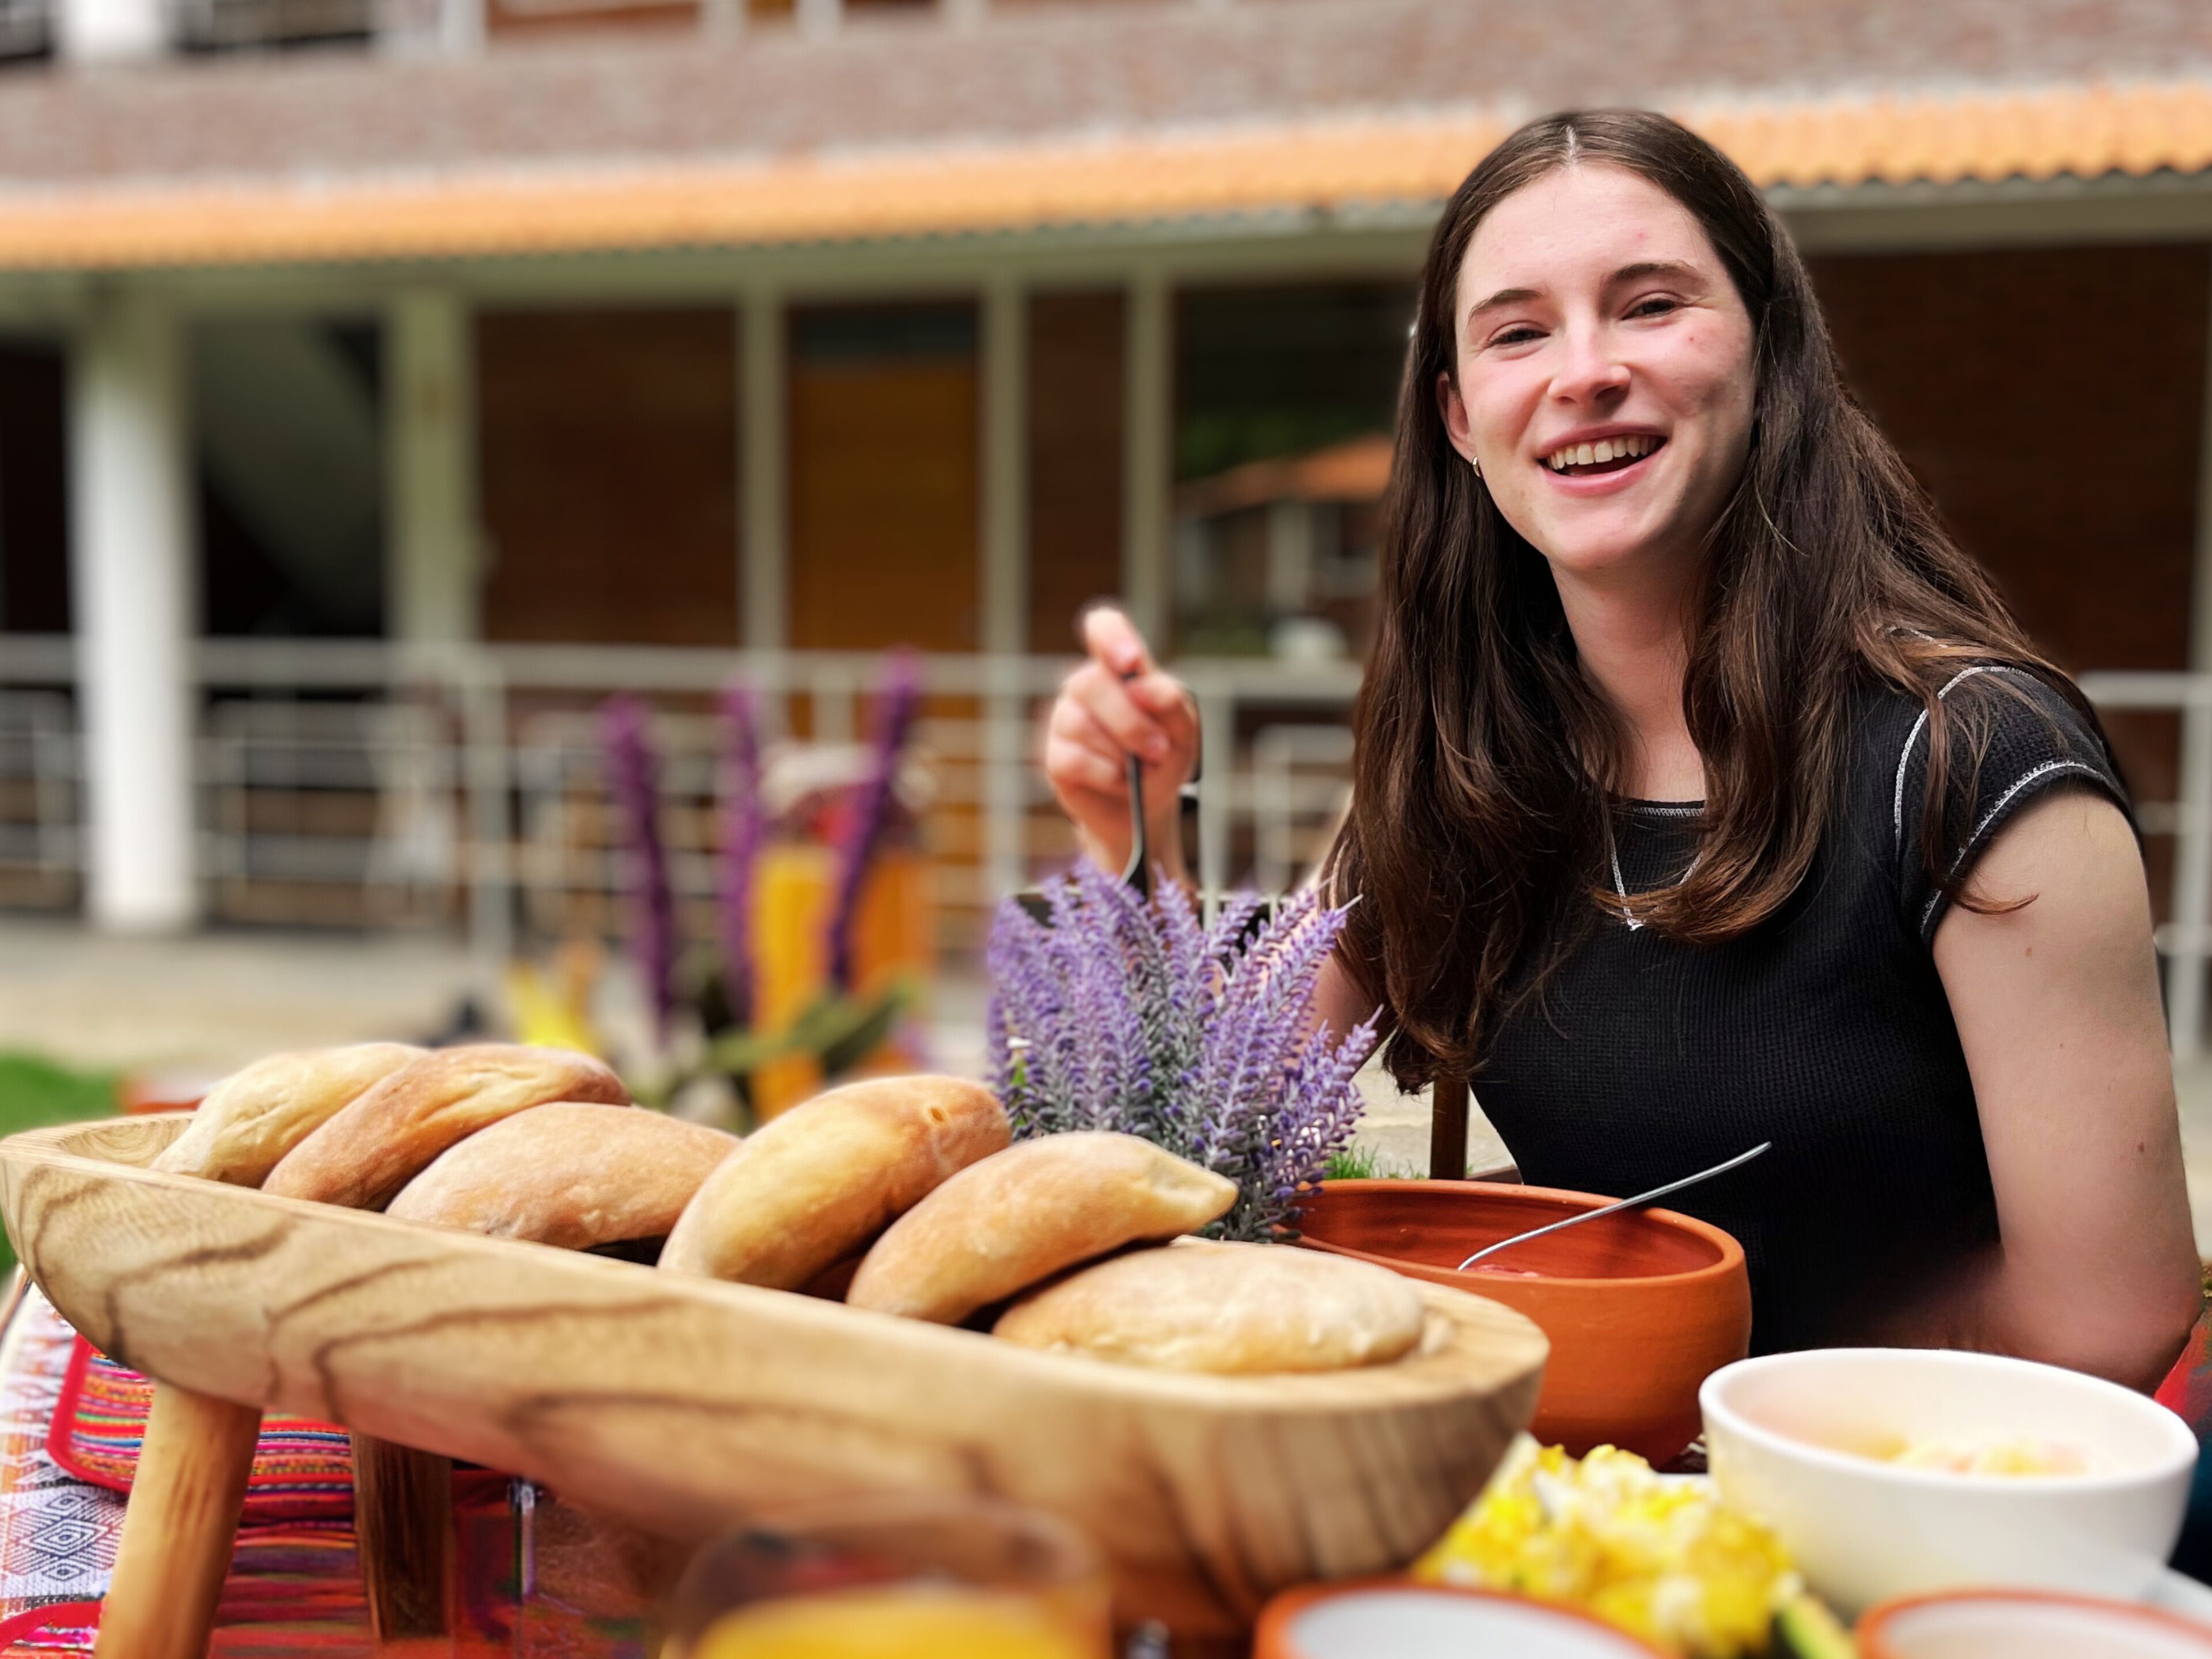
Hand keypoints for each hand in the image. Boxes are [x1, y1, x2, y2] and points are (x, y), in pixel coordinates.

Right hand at [1043, 607, 1199, 882]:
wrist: (1149, 809)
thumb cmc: (1165, 757)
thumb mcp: (1185, 729)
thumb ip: (1170, 701)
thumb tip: (1140, 687)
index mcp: (1120, 668)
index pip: (1103, 627)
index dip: (1110, 636)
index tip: (1130, 661)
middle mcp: (1086, 686)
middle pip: (1090, 681)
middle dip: (1130, 722)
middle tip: (1158, 750)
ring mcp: (1065, 719)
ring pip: (1081, 723)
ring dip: (1122, 754)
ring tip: (1140, 771)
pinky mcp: (1055, 757)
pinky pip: (1074, 759)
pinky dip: (1107, 775)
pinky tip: (1120, 783)